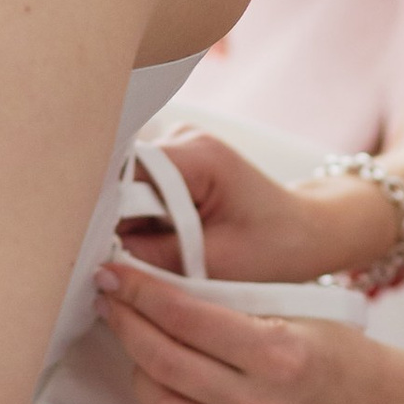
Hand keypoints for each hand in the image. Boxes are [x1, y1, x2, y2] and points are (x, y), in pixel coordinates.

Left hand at [94, 251, 403, 403]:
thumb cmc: (337, 354)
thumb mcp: (297, 313)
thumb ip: (232, 307)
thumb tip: (156, 292)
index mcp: (281, 353)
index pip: (187, 318)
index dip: (141, 293)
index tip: (115, 277)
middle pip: (164, 363)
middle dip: (128, 326)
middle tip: (114, 306)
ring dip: (144, 376)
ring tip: (148, 354)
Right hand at [116, 126, 395, 285]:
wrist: (305, 231)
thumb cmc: (273, 249)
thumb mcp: (215, 265)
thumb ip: (154, 259)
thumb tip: (98, 260)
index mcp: (199, 155)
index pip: (125, 175)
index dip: (107, 215)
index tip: (100, 255)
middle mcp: (183, 138)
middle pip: (119, 176)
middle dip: (117, 222)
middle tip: (125, 264)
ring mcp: (176, 145)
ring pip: (124, 186)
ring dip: (129, 223)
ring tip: (152, 254)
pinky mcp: (173, 162)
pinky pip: (137, 191)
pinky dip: (141, 220)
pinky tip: (157, 242)